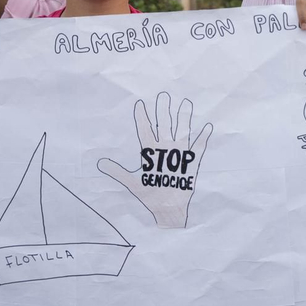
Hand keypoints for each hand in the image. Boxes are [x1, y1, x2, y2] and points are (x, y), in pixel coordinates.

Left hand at [97, 93, 212, 228]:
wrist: (168, 210)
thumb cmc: (151, 196)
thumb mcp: (132, 183)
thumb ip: (117, 172)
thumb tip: (99, 163)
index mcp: (151, 153)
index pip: (146, 131)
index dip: (143, 118)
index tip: (140, 103)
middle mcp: (165, 150)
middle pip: (164, 126)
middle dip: (164, 111)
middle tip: (163, 95)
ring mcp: (179, 155)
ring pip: (181, 132)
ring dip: (183, 119)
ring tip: (185, 103)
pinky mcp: (191, 164)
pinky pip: (198, 149)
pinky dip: (202, 138)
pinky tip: (206, 127)